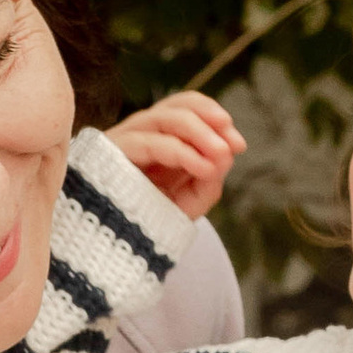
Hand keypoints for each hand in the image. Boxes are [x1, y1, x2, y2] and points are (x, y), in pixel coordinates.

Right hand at [102, 92, 245, 220]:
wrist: (115, 246)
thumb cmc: (150, 221)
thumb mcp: (190, 202)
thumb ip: (209, 179)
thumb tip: (226, 154)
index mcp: (161, 139)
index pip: (188, 110)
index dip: (215, 119)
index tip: (239, 145)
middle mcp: (143, 133)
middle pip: (178, 106)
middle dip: (210, 120)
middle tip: (234, 144)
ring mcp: (127, 139)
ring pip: (166, 117)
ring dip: (199, 131)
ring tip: (222, 153)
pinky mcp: (113, 152)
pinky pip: (150, 143)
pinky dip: (181, 152)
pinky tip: (202, 167)